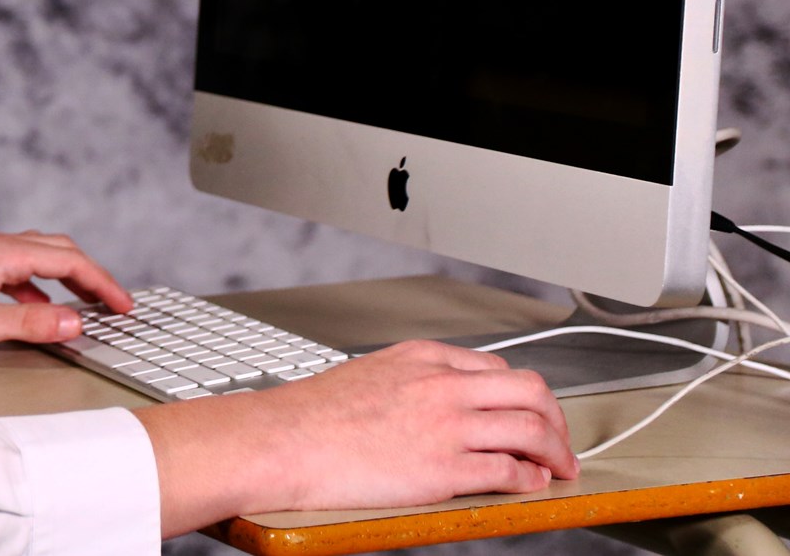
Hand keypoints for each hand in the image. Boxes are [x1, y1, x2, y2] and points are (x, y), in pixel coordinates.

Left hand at [0, 229, 132, 359]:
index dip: (102, 283)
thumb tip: (75, 323)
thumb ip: (31, 324)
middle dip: (91, 275)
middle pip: (58, 250)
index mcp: (1, 252)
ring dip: (67, 279)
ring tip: (86, 306)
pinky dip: (40, 288)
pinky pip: (18, 271)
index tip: (124, 305)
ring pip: (38, 257)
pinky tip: (38, 312)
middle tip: (115, 303)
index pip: (68, 260)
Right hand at [139, 340, 577, 536]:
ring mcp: (447, 425)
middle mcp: (442, 385)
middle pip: (529, 390)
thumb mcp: (368, 375)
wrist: (284, 441)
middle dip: (556, 419)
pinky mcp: (444, 468)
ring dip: (555, 452)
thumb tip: (431, 404)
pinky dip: (530, 480)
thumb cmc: (312, 416)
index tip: (527, 413)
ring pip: (531, 429)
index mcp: (422, 358)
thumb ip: (409, 383)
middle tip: (560, 441)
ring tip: (559, 468)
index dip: (522, 395)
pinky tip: (530, 485)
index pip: (495, 368)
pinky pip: (509, 471)